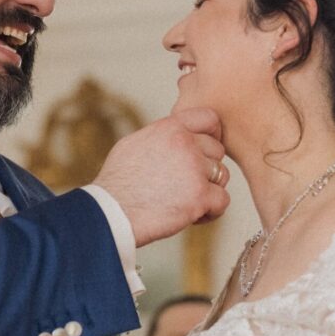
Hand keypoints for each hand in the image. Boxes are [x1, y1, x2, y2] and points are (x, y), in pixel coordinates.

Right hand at [92, 107, 228, 246]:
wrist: (111, 212)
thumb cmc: (116, 184)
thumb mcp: (134, 145)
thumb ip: (160, 137)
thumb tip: (173, 137)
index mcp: (169, 128)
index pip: (209, 118)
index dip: (213, 135)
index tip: (206, 151)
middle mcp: (185, 143)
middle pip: (217, 151)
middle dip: (206, 169)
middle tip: (187, 186)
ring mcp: (194, 169)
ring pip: (222, 176)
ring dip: (209, 190)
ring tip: (187, 202)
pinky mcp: (200, 195)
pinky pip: (223, 200)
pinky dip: (211, 212)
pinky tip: (193, 217)